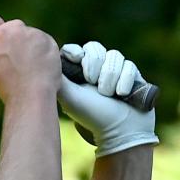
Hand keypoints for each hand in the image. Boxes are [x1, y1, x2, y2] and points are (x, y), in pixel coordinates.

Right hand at [0, 8, 60, 104]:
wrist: (30, 95)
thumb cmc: (7, 84)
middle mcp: (7, 31)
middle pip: (11, 25)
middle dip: (14, 38)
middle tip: (14, 60)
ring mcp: (28, 33)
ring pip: (29, 34)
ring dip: (30, 46)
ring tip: (28, 67)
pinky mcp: (46, 38)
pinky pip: (43, 41)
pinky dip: (43, 51)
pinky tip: (39, 66)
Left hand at [59, 41, 158, 156]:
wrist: (123, 131)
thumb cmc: (93, 116)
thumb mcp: (70, 97)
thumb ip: (59, 77)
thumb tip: (47, 61)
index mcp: (76, 75)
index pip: (74, 51)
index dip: (76, 51)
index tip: (77, 58)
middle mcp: (94, 71)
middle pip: (94, 48)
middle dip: (94, 64)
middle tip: (93, 83)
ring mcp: (114, 72)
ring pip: (114, 55)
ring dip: (110, 76)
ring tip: (108, 94)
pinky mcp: (131, 75)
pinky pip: (129, 65)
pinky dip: (125, 80)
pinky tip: (123, 94)